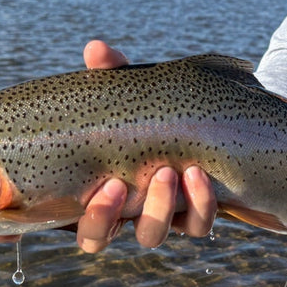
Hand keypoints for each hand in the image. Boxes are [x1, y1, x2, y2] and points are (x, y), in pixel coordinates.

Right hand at [77, 41, 216, 251]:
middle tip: (118, 185)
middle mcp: (125, 210)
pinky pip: (196, 226)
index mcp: (99, 187)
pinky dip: (198, 204)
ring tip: (167, 171)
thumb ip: (113, 74)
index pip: (70, 222)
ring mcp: (162, 215)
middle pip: (97, 239)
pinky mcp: (198, 215)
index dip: (61, 224)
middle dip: (103, 219)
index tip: (71, 200)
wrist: (225, 124)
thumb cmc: (161, 111)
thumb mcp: (135, 91)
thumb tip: (95, 48)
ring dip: (156, 210)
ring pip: (150, 236)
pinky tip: (199, 173)